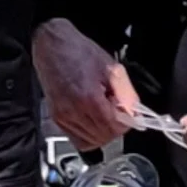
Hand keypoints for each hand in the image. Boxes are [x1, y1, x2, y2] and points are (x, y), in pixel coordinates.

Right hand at [32, 16, 142, 152]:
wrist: (52, 45)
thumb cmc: (77, 51)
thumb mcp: (111, 67)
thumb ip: (126, 92)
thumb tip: (135, 111)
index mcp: (88, 97)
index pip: (114, 127)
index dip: (127, 122)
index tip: (130, 114)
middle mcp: (73, 111)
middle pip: (104, 137)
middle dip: (116, 127)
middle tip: (117, 110)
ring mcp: (62, 117)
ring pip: (92, 141)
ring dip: (103, 131)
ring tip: (104, 112)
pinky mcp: (57, 118)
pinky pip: (77, 139)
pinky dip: (90, 135)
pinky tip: (94, 120)